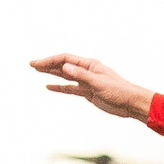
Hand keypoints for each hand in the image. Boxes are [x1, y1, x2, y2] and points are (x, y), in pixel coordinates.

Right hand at [30, 53, 154, 120]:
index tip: (37, 64)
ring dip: (51, 74)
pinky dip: (60, 87)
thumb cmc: (119, 91)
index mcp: (90, 65)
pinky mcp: (88, 92)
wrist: (131, 103)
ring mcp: (86, 81)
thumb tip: (64, 66)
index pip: (65, 59)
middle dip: (47, 64)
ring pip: (65, 76)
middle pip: (63, 65)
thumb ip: (81, 75)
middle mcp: (87, 71)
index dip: (50, 60)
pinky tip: (49, 87)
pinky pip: (70, 88)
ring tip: (37, 71)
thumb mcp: (99, 83)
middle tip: (32, 65)